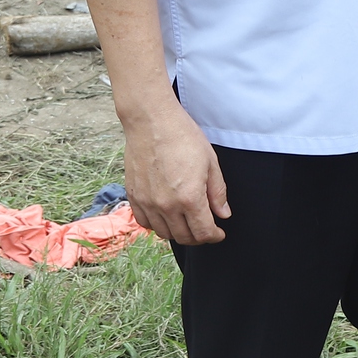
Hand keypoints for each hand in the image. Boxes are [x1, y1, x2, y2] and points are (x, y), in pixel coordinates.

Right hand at [121, 96, 230, 245]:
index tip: (218, 233)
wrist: (151, 120)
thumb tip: (223, 214)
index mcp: (190, 198)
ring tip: (186, 222)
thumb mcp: (210, 162)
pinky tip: (166, 215)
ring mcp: (148, 202)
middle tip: (205, 228)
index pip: (204, 232)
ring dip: (178, 232)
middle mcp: (167, 205)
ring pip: (164, 233)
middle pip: (184, 237)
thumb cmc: (182, 136)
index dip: (215, 236)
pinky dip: (157, 224)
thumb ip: (217, 192)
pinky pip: (145, 222)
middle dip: (199, 237)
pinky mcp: (134, 196)